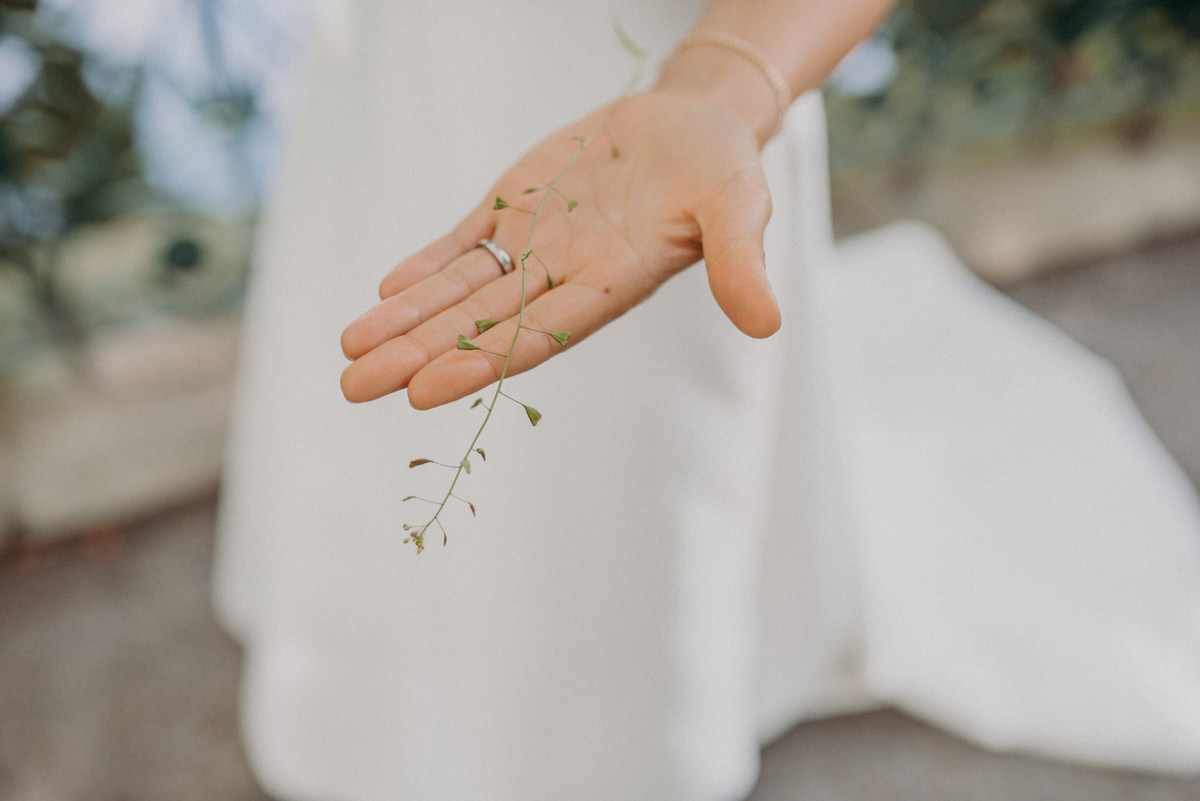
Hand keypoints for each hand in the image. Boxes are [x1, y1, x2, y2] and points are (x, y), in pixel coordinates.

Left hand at [339, 90, 780, 408]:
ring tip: (348, 351)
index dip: (480, 361)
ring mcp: (536, 242)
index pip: (536, 334)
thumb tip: (767, 324)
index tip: (423, 390)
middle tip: (353, 387)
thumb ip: (741, 262)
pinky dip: (427, 265)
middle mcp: (563, 275)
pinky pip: (464, 242)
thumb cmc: (722, 167)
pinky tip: (385, 290)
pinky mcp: (517, 206)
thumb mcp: (739, 204)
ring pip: (460, 289)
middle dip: (416, 353)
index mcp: (610, 285)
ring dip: (405, 318)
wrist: (692, 120)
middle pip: (479, 323)